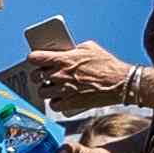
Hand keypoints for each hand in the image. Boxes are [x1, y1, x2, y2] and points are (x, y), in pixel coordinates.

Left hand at [12, 41, 137, 109]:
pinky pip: (52, 105)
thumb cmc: (107, 65)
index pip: (35, 58)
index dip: (34, 58)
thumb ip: (73, 49)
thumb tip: (66, 50)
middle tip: (45, 74)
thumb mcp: (90, 48)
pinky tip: (60, 98)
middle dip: (38, 75)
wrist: (120, 83)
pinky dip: (55, 102)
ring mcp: (63, 90)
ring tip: (53, 87)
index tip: (35, 59)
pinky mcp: (70, 103)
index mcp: (63, 59)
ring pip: (42, 91)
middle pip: (35, 76)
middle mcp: (60, 75)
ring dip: (46, 89)